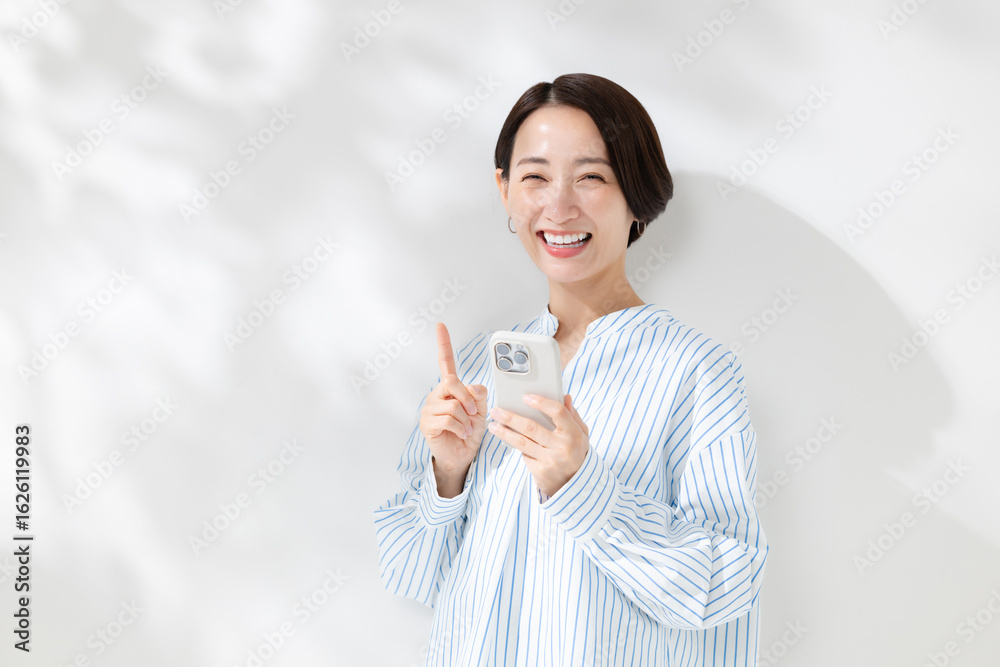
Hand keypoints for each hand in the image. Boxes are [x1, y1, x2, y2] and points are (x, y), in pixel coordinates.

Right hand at [419, 322, 487, 497]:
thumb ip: (479, 396)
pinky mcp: (427, 422)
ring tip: (465, 428)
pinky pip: (449, 418)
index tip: (441, 326)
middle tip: (473, 413)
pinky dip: (460, 427)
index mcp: (449, 388)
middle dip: (468, 399)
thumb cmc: (469, 432)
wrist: (462, 455)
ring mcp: (430, 408)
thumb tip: (474, 386)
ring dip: (466, 419)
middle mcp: (437, 394)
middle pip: (452, 382)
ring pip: (453, 404)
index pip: (445, 362)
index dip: (444, 344)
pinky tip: (459, 433)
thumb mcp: (481, 411)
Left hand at [487, 393, 589, 497]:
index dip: (542, 403)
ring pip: (522, 442)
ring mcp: (551, 461)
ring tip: (492, 425)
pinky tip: (508, 439)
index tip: (525, 397)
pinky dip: (516, 446)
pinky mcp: (541, 472)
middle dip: (511, 418)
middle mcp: (563, 447)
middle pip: (532, 427)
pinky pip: (524, 455)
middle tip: (495, 411)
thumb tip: (565, 396)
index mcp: (574, 434)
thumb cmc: (576, 452)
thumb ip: (573, 415)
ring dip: (504, 432)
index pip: (558, 412)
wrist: (574, 484)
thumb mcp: (581, 434)